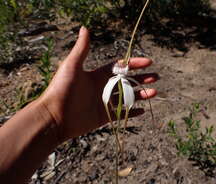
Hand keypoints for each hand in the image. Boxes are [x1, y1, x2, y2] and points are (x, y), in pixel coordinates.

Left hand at [38, 27, 156, 141]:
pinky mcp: (104, 117)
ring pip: (127, 97)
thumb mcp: (72, 66)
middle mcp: (103, 88)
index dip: (134, 64)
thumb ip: (82, 49)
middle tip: (155, 77)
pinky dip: (132, 112)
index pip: (120, 67)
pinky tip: (143, 111)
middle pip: (127, 82)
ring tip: (154, 92)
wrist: (54, 116)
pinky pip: (122, 114)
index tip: (148, 62)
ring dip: (141, 95)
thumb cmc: (61, 89)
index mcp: (98, 75)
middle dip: (142, 79)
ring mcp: (104, 102)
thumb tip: (85, 28)